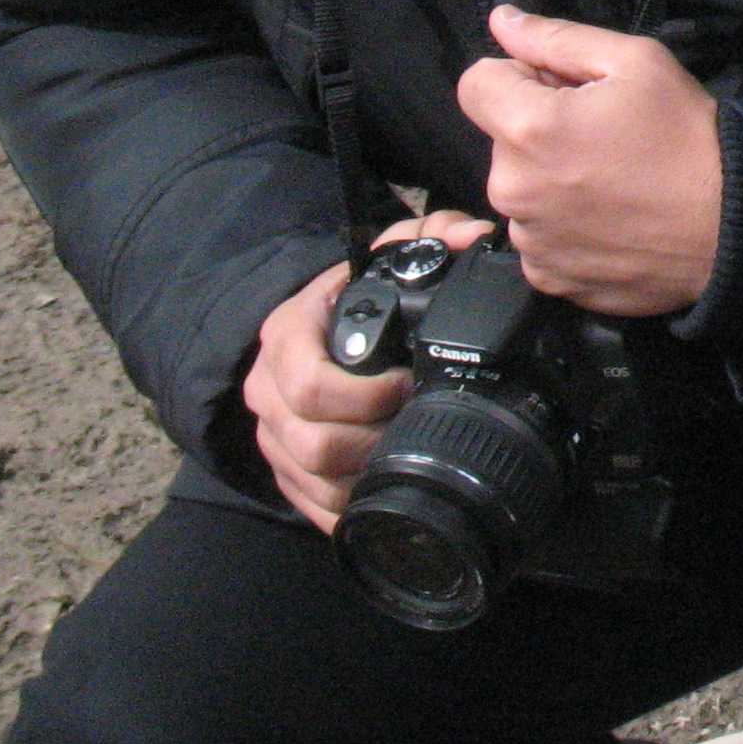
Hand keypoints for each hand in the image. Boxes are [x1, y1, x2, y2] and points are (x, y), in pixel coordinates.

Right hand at [244, 209, 491, 533]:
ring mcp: (273, 438)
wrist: (318, 329)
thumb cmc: (358, 293)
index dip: (367, 395)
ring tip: (406, 446)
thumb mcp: (390, 253)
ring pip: (316, 482)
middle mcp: (268, 392)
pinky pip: (317, 508)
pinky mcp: (287, 475)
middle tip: (414, 419)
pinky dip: (355, 504)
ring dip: (367, 473)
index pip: (311, 385)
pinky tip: (388, 483)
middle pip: (313, 445)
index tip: (409, 382)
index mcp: (287, 338)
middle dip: (374, 439)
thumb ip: (433, 235)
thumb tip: (474, 238)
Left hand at [456, 4, 722, 317]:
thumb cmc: (686, 135)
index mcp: (528, 128)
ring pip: (520, 189)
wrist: (732, 226)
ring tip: (610, 181)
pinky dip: (562, 225)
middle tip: (602, 135)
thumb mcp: (637, 63)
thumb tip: (501, 20)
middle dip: (538, 128)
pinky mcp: (546, 278)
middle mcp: (511, 189)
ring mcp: (527, 240)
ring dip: (548, 178)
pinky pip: (537, 236)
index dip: (520, 76)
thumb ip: (558, 39)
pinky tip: (608, 219)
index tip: (564, 88)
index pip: (475, 83)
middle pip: (501, 138)